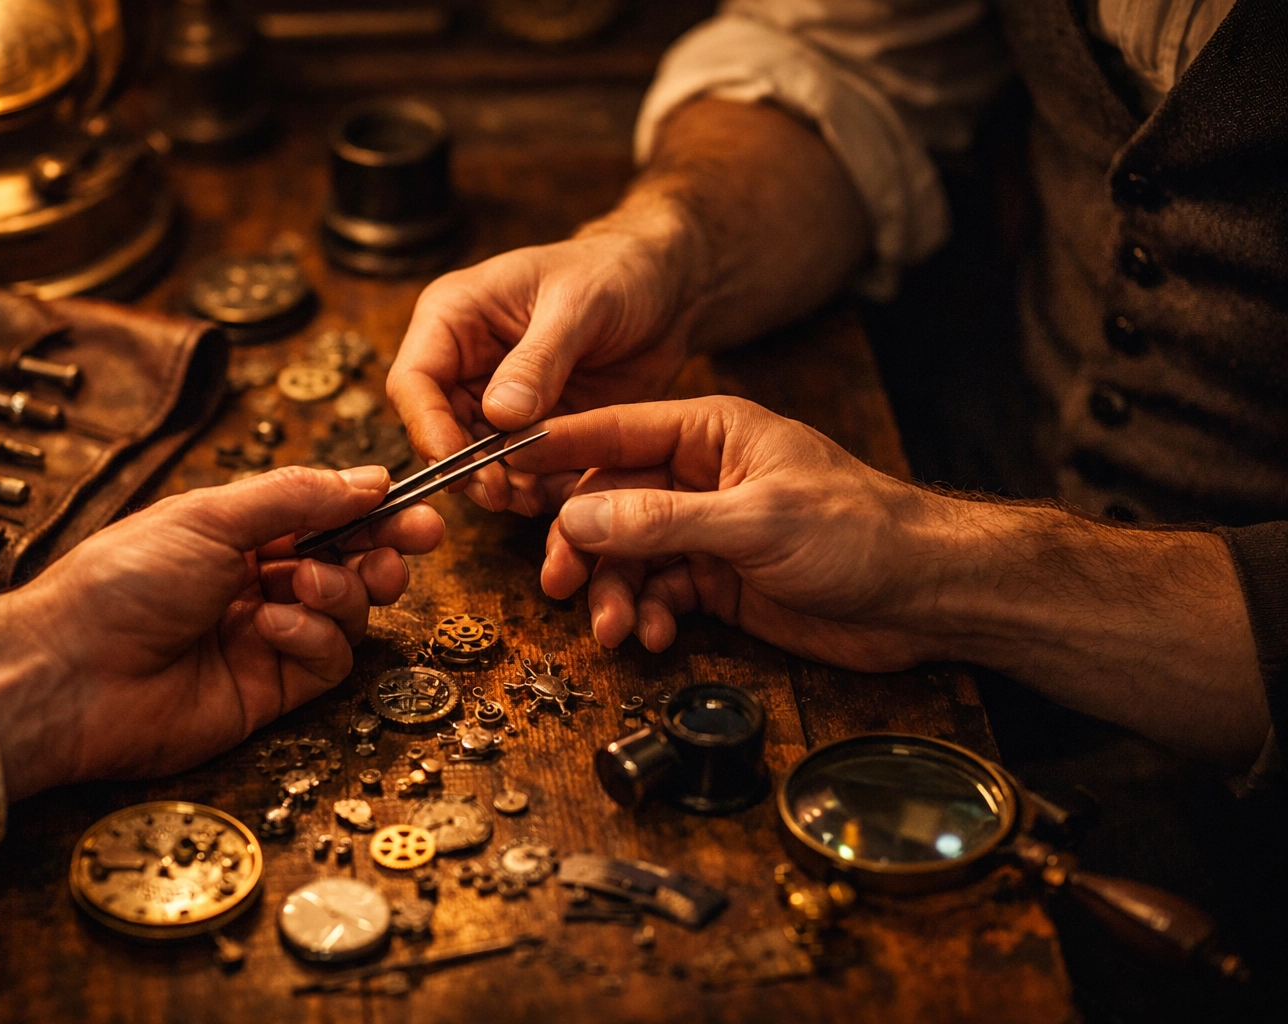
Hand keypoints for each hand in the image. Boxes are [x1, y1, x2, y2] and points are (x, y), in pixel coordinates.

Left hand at [0, 465, 443, 799]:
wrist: (72, 673)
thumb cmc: (121, 583)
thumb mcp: (211, 516)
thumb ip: (297, 496)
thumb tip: (369, 477)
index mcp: (241, 533)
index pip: (329, 516)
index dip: (377, 512)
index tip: (416, 508)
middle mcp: (260, 582)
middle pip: (352, 563)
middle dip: (384, 551)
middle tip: (410, 544)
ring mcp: (269, 637)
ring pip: (349, 612)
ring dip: (344, 590)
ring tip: (310, 583)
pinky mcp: (273, 690)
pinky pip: (328, 659)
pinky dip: (312, 637)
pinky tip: (272, 627)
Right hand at [387, 227, 698, 515]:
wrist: (664, 290)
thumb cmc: (614, 272)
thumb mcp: (579, 303)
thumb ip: (539, 359)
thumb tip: (499, 415)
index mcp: (454, 317)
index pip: (414, 381)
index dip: (428, 429)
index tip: (460, 468)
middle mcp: (464, 363)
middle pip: (439, 431)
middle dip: (466, 469)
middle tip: (499, 496)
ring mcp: (497, 400)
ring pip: (477, 459)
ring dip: (501, 484)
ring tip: (534, 499)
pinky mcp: (532, 428)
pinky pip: (522, 469)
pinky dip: (537, 486)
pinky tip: (562, 492)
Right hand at [507, 397, 945, 670]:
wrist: (924, 597)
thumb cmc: (859, 533)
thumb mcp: (755, 520)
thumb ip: (662, 520)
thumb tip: (578, 516)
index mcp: (710, 433)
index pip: (614, 431)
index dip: (557, 450)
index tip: (504, 470)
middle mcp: (700, 477)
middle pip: (609, 503)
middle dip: (582, 547)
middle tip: (558, 586)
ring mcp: (707, 530)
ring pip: (629, 556)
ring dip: (614, 594)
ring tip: (616, 631)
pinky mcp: (718, 579)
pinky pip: (659, 593)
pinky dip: (650, 616)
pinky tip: (657, 636)